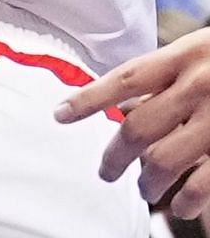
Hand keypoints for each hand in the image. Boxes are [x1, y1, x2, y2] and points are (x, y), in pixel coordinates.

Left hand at [57, 28, 209, 213]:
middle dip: (115, 156)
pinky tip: (182, 205)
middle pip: (137, 128)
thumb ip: (167, 71)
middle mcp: (198, 86)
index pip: (122, 79)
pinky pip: (206, 181)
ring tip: (144, 189)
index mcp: (184, 56)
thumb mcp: (201, 49)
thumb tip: (124, 97)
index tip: (59, 115)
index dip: (86, 99)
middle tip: (106, 171)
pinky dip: (190, 199)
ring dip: (148, 181)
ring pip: (165, 159)